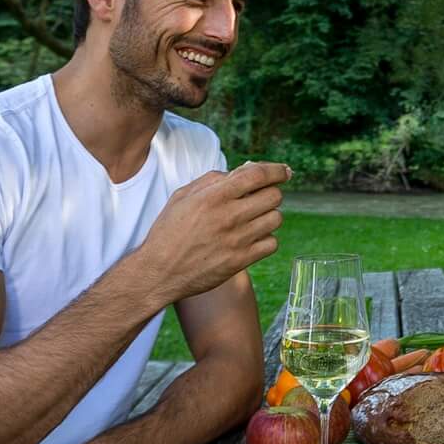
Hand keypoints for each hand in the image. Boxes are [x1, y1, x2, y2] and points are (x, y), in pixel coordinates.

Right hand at [139, 160, 287, 301]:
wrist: (159, 272)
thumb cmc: (168, 232)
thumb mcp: (183, 196)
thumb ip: (212, 180)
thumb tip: (241, 172)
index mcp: (214, 196)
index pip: (258, 175)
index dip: (276, 170)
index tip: (284, 171)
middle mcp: (229, 216)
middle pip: (274, 196)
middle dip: (271, 192)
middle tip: (261, 197)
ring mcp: (237, 240)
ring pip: (276, 219)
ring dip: (269, 215)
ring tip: (255, 218)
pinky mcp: (241, 261)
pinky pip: (272, 244)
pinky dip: (267, 239)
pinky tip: (253, 238)